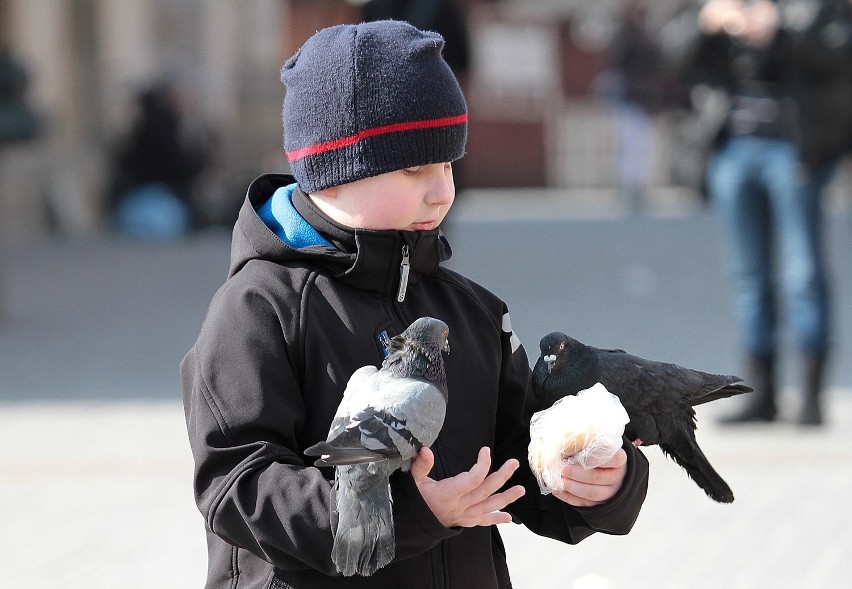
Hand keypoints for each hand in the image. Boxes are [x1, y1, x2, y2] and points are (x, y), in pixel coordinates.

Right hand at [411, 446, 525, 527]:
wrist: (413, 524)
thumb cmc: (414, 499)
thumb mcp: (413, 481)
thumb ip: (421, 465)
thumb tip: (424, 449)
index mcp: (448, 493)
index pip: (472, 479)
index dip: (482, 464)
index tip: (485, 450)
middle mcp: (459, 505)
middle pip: (485, 490)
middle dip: (501, 476)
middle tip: (514, 463)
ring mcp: (463, 515)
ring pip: (488, 506)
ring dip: (506, 498)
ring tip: (521, 490)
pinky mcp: (464, 521)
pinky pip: (482, 521)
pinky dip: (496, 519)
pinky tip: (508, 519)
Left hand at [552, 448, 627, 506]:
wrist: (604, 467)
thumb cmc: (597, 450)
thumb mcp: (595, 442)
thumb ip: (584, 443)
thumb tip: (566, 445)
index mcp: (619, 459)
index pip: (613, 459)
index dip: (594, 458)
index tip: (579, 456)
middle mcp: (617, 477)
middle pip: (598, 477)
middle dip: (577, 474)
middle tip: (563, 469)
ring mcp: (610, 492)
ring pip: (592, 493)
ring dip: (573, 487)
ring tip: (559, 480)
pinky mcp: (600, 503)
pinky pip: (585, 503)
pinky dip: (569, 497)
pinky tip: (557, 490)